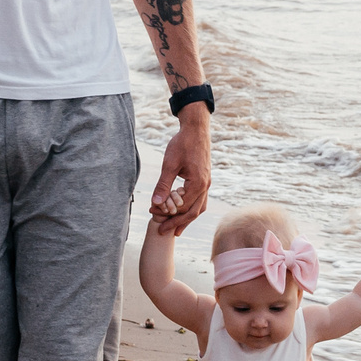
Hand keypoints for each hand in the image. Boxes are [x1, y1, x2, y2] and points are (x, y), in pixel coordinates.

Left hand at [151, 104, 212, 233]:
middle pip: (192, 212)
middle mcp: (206, 186)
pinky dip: (191, 209)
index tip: (153, 215)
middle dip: (176, 222)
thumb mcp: (170, 164)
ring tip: (175, 230)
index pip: (182, 207)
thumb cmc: (182, 144)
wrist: (196, 129)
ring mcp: (207, 184)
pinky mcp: (205, 180)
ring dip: (186, 219)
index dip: (167, 214)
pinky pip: (200, 200)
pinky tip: (183, 212)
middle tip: (161, 231)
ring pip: (198, 208)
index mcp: (198, 184)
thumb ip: (163, 185)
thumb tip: (155, 203)